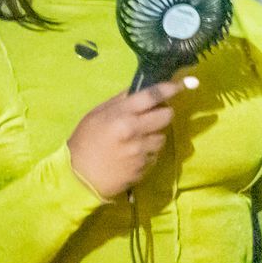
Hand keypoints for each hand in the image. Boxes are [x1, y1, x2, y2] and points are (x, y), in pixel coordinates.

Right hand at [66, 77, 193, 197]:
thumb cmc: (85, 142)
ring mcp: (141, 150)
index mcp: (121, 115)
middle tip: (152, 116)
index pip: (152, 96)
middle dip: (163, 113)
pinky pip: (154, 154)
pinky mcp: (145, 166)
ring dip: (154, 136)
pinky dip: (147, 152)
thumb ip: (120, 102)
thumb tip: (141, 89)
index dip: (169, 88)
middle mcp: (134, 131)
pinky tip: (132, 155)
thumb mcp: (96, 115)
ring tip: (135, 140)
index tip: (181, 85)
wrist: (80, 177)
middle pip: (167, 116)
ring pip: (162, 137)